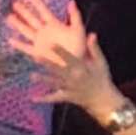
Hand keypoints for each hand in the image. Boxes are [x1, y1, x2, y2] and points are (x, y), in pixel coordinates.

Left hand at [4, 0, 117, 117]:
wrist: (103, 100)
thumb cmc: (102, 78)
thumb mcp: (101, 62)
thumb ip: (94, 49)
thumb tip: (91, 34)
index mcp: (82, 68)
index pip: (70, 58)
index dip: (60, 51)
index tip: (52, 44)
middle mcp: (74, 78)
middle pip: (58, 70)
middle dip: (47, 64)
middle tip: (36, 57)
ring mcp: (69, 88)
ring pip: (54, 83)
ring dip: (43, 80)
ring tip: (32, 76)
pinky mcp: (66, 97)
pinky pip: (54, 98)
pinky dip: (43, 99)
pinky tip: (33, 98)